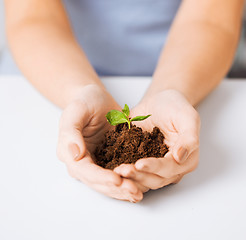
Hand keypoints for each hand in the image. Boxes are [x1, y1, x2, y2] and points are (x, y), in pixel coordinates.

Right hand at [56, 84, 143, 201]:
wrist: (96, 99)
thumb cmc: (85, 101)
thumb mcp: (76, 111)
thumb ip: (71, 132)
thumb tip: (74, 155)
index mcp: (70, 153)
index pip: (85, 171)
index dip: (100, 178)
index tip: (117, 180)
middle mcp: (82, 162)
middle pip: (98, 182)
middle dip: (115, 189)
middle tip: (134, 191)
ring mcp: (97, 162)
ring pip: (109, 182)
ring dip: (123, 190)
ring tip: (139, 194)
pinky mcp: (110, 159)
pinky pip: (119, 173)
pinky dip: (129, 181)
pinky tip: (141, 186)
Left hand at [114, 89, 199, 190]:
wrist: (159, 102)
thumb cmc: (175, 107)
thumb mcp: (187, 117)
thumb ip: (189, 138)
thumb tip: (180, 157)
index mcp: (186, 160)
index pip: (170, 169)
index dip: (155, 168)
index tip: (139, 164)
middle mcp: (171, 168)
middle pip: (155, 179)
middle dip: (139, 176)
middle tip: (122, 170)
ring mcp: (155, 166)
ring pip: (143, 179)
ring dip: (130, 178)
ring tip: (116, 171)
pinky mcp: (141, 162)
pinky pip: (133, 171)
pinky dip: (124, 172)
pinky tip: (112, 169)